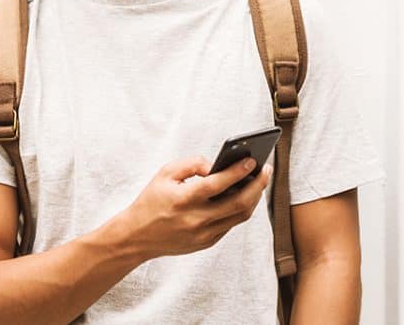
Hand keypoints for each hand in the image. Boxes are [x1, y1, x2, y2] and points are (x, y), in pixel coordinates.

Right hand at [118, 155, 271, 260]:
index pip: (217, 185)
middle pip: (237, 203)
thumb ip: (191, 164)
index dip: (237, 172)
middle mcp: (196, 219)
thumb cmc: (151, 200)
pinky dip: (240, 209)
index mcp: (183, 200)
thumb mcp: (164, 174)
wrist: (137, 236)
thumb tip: (216, 165)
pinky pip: (230, 224)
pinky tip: (245, 195)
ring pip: (239, 216)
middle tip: (265, 169)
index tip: (252, 161)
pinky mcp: (207, 242)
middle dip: (257, 185)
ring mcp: (203, 234)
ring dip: (253, 198)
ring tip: (259, 181)